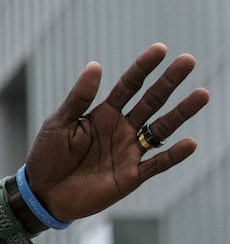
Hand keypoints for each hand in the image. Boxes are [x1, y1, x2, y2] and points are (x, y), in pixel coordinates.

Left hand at [24, 44, 207, 222]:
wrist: (42, 194)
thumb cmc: (47, 156)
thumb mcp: (59, 124)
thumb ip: (79, 98)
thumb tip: (95, 65)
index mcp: (103, 114)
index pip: (128, 86)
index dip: (143, 68)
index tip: (160, 49)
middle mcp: (121, 129)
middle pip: (151, 101)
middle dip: (169, 81)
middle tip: (188, 60)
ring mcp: (129, 151)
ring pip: (161, 129)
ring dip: (181, 113)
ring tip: (202, 94)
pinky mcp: (131, 176)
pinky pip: (157, 164)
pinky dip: (174, 155)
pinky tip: (190, 143)